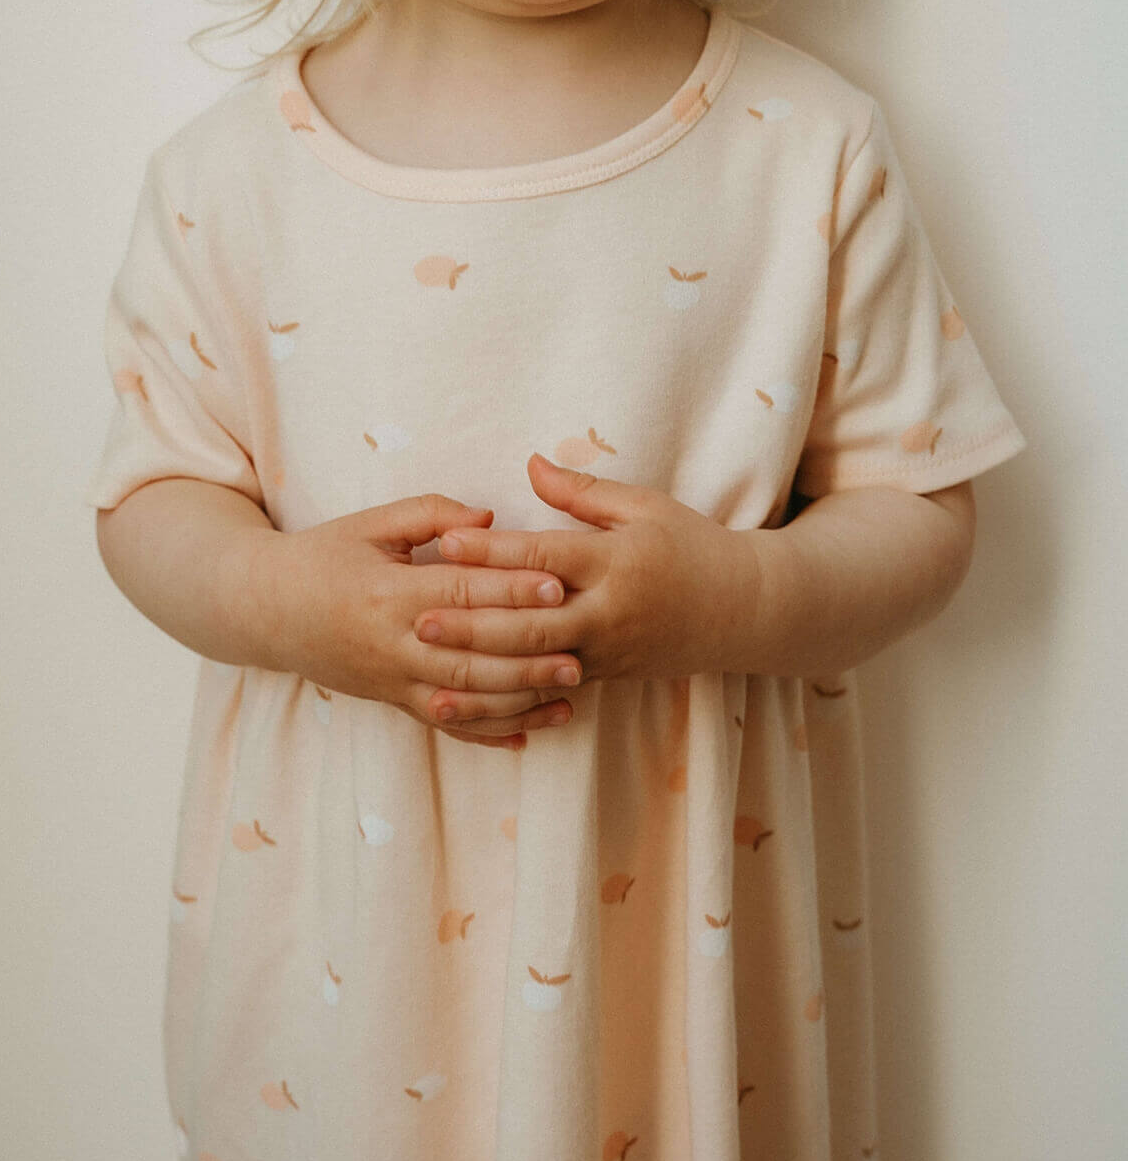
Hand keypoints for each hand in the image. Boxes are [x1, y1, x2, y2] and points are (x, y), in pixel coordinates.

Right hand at [247, 490, 581, 750]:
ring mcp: (393, 680)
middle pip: (470, 655)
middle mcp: (392, 643)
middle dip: (527, 656)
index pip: (460, 593)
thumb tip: (490, 518)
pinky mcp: (393, 702)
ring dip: (518, 699)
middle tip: (580, 649)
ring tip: (568, 693)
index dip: (510, 589)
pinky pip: (446, 725)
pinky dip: (488, 734)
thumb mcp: (372, 523)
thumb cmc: (325, 555)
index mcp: (389, 591)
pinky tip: (528, 735)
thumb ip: (432, 514)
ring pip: (464, 698)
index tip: (558, 584)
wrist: (265, 609)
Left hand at [413, 454, 760, 732]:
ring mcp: (605, 652)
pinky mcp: (603, 677)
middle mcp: (609, 613)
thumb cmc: (690, 546)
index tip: (446, 543)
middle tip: (419, 618)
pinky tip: (468, 696)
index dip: (493, 552)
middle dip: (473, 624)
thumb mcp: (645, 506)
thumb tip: (529, 464)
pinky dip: (506, 695)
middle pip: (531, 623)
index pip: (544, 558)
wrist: (743, 612)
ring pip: (535, 666)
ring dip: (481, 668)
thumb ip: (583, 491)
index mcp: (616, 562)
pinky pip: (547, 689)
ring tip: (433, 663)